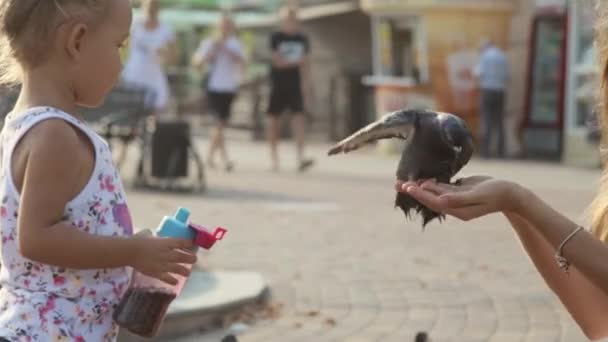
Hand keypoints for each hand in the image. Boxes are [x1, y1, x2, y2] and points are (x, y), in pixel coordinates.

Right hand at [129, 230, 197, 284]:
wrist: (129, 251)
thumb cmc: (136, 240)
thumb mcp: (146, 234)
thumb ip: (151, 234)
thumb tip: (150, 233)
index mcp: (165, 242)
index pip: (182, 242)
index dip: (189, 244)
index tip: (193, 245)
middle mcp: (167, 253)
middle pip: (182, 256)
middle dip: (191, 258)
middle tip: (194, 260)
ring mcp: (162, 264)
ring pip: (177, 268)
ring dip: (184, 271)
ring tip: (188, 273)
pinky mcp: (156, 272)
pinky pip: (166, 278)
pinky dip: (172, 280)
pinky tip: (176, 282)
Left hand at [396, 176, 521, 221]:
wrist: (510, 193)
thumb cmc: (496, 193)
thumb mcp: (477, 195)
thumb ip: (458, 198)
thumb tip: (441, 201)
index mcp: (458, 209)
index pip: (434, 202)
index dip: (420, 194)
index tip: (407, 187)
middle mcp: (455, 206)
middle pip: (430, 198)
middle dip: (414, 191)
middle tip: (397, 184)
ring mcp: (457, 199)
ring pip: (435, 193)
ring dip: (420, 187)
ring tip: (404, 183)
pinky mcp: (460, 192)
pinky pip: (443, 188)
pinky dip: (432, 184)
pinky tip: (423, 180)